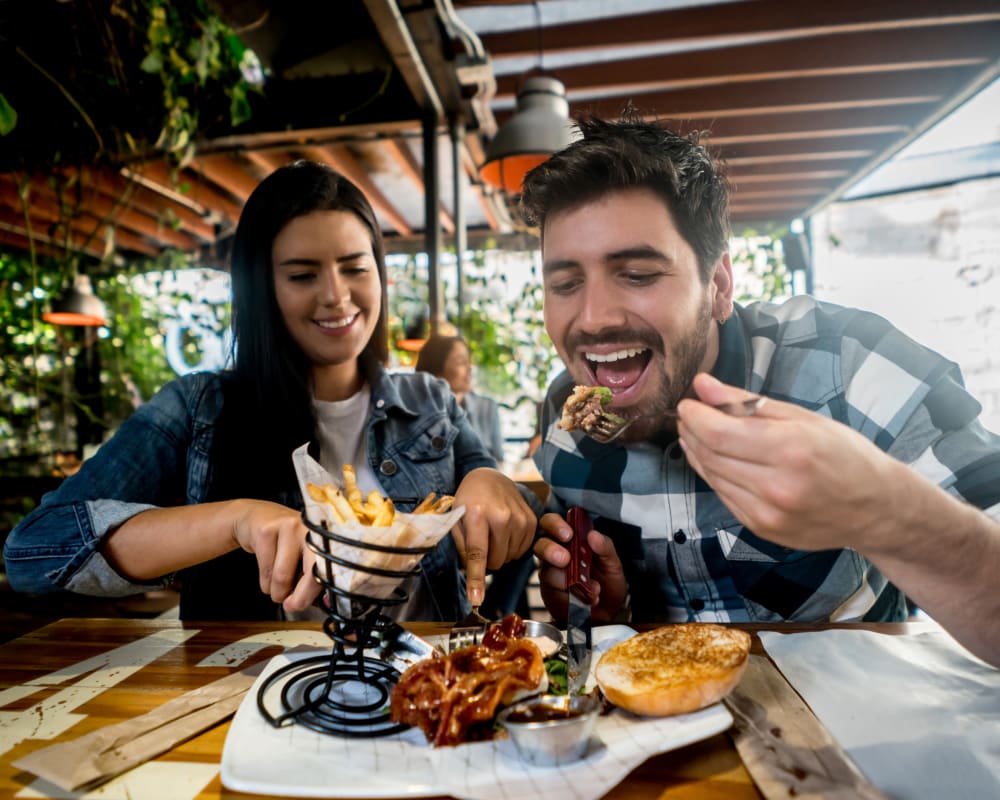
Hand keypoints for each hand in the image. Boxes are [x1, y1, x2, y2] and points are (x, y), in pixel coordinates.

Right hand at [230, 500, 321, 613]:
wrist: (255, 518)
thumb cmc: (285, 544)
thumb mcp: (303, 556)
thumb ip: (312, 578)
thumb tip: (315, 605)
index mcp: (325, 538)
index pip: (330, 569)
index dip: (320, 592)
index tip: (307, 605)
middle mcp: (311, 529)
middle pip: (311, 573)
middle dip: (300, 597)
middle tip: (291, 605)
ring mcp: (288, 527)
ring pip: (282, 577)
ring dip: (277, 592)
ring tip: (277, 587)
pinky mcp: (266, 532)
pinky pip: (265, 572)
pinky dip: (264, 583)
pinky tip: (267, 575)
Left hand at [451, 468, 537, 606]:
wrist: (490, 478)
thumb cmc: (469, 501)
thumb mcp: (456, 520)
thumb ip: (461, 547)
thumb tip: (471, 576)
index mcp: (477, 514)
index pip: (477, 554)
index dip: (476, 579)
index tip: (476, 599)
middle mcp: (502, 516)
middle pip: (496, 561)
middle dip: (486, 560)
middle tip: (480, 542)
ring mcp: (520, 518)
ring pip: (509, 558)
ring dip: (499, 553)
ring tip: (492, 533)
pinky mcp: (532, 521)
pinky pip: (522, 551)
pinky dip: (511, 548)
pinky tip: (505, 532)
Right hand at [533, 512, 627, 623]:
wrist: (607, 613)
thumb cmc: (607, 583)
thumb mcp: (613, 563)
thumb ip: (605, 547)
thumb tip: (593, 535)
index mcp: (570, 540)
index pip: (553, 524)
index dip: (556, 525)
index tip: (568, 533)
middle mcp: (556, 554)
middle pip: (541, 544)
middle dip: (550, 549)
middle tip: (566, 559)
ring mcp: (551, 574)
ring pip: (547, 571)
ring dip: (567, 579)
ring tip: (590, 587)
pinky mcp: (550, 594)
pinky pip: (554, 593)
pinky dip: (572, 595)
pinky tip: (587, 598)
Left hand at [676, 373, 894, 551]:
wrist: (876, 508)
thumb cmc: (845, 454)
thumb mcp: (803, 417)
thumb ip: (747, 402)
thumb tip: (703, 386)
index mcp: (791, 450)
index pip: (719, 433)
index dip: (694, 416)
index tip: (688, 403)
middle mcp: (777, 486)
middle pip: (711, 455)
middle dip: (692, 431)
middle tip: (689, 414)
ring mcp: (768, 514)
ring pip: (712, 477)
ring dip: (697, 452)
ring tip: (697, 432)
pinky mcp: (762, 528)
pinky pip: (724, 496)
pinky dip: (713, 474)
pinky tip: (715, 458)